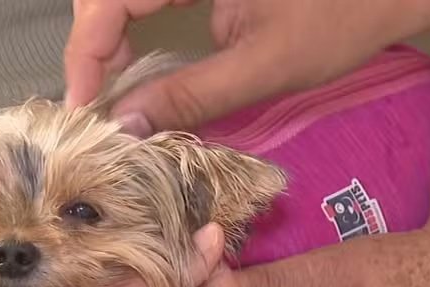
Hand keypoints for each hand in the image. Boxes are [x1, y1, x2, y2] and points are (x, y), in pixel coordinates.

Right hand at [64, 0, 429, 133]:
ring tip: (108, 86)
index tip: (85, 104)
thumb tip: (126, 126)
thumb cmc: (344, 16)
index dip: (87, 49)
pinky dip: (135, 25)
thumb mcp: (265, 65)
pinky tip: (135, 60)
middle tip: (95, 101)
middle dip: (94, 42)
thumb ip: (191, 96)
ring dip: (109, 35)